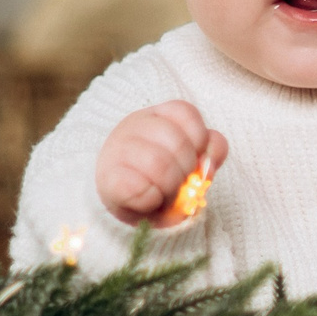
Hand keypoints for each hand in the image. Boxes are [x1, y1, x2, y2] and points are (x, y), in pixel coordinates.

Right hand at [95, 103, 227, 227]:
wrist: (123, 203)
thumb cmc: (162, 178)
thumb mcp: (189, 161)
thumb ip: (208, 155)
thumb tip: (209, 164)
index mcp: (157, 115)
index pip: (186, 112)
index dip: (200, 141)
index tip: (195, 161)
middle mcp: (135, 126)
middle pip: (177, 143)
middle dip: (187, 172)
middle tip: (181, 186)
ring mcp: (118, 150)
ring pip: (159, 164)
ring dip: (171, 189)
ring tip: (166, 196)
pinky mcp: (107, 179)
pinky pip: (138, 188)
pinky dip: (151, 200)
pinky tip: (149, 201)